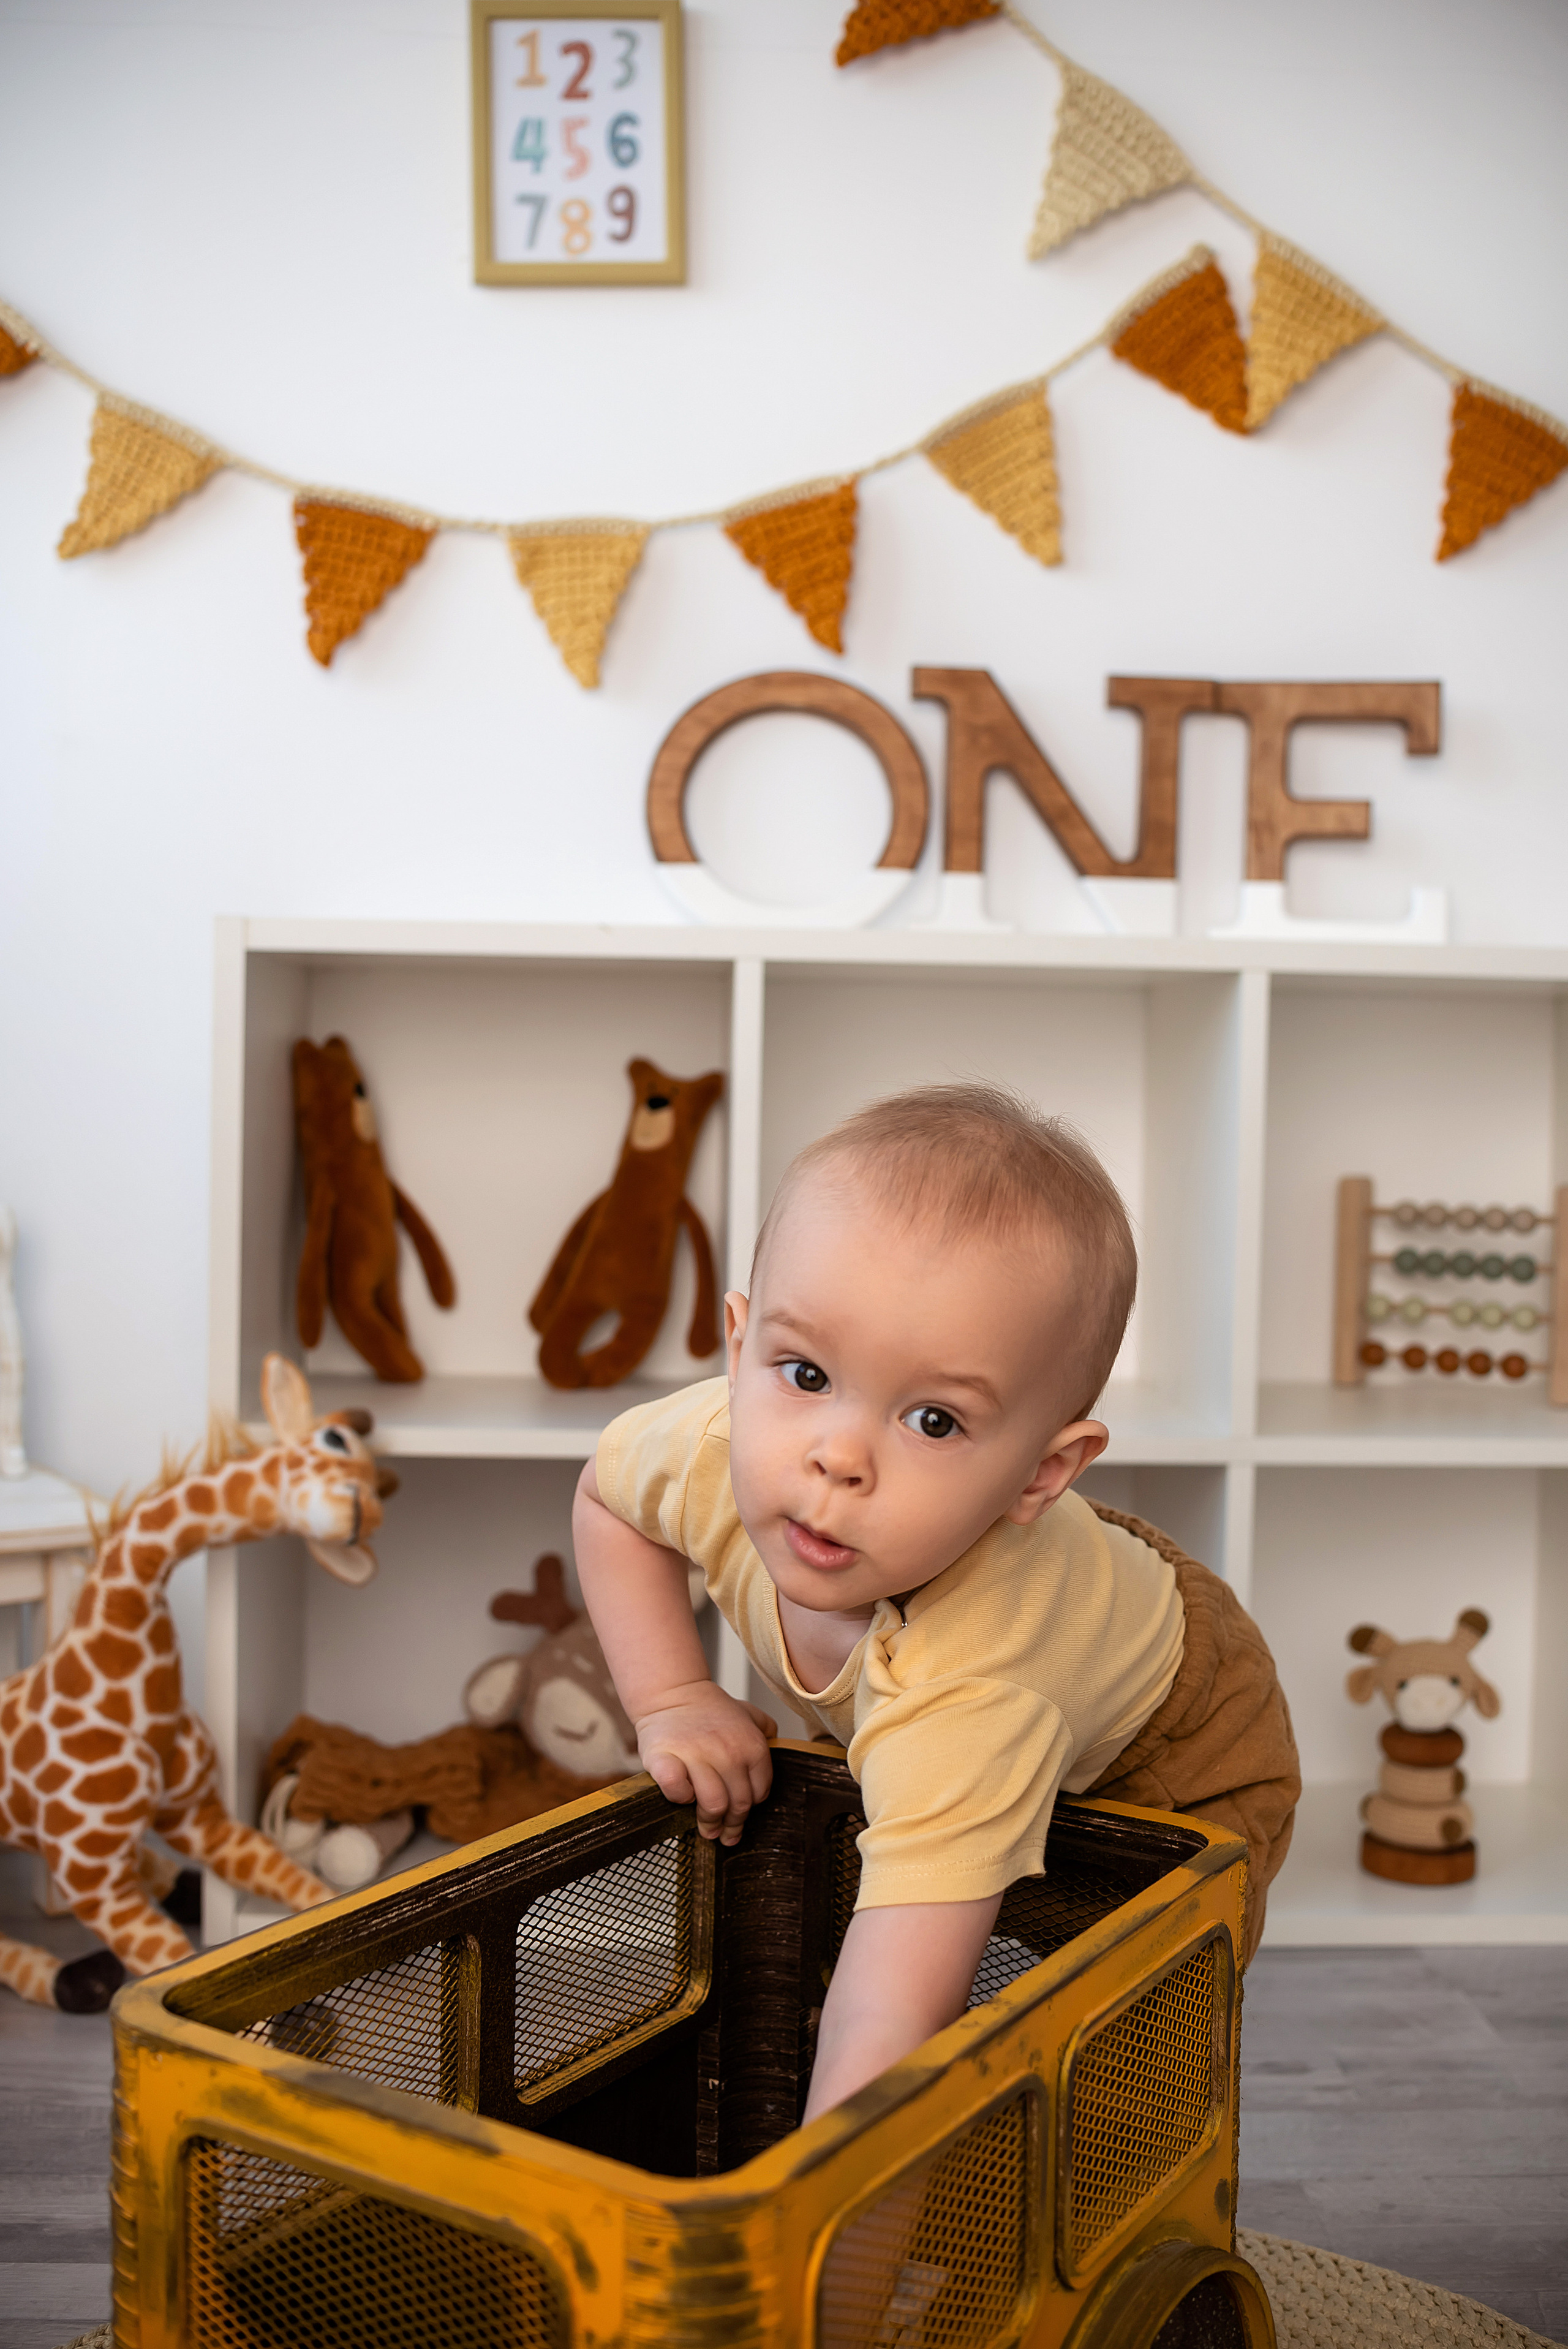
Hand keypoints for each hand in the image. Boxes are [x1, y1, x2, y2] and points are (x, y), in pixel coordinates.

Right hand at [634, 1681, 776, 1843]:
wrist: (671, 1694)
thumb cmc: (709, 1710)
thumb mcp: (747, 1713)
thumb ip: (765, 1729)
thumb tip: (779, 1747)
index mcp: (752, 1746)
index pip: (759, 1794)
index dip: (750, 1809)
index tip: (740, 1815)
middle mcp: (728, 1751)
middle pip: (738, 1805)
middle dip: (731, 1825)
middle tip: (724, 1834)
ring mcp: (696, 1754)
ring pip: (713, 1805)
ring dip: (710, 1822)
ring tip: (707, 1829)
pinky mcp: (665, 1758)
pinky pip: (678, 1791)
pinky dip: (681, 1798)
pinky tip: (683, 1796)